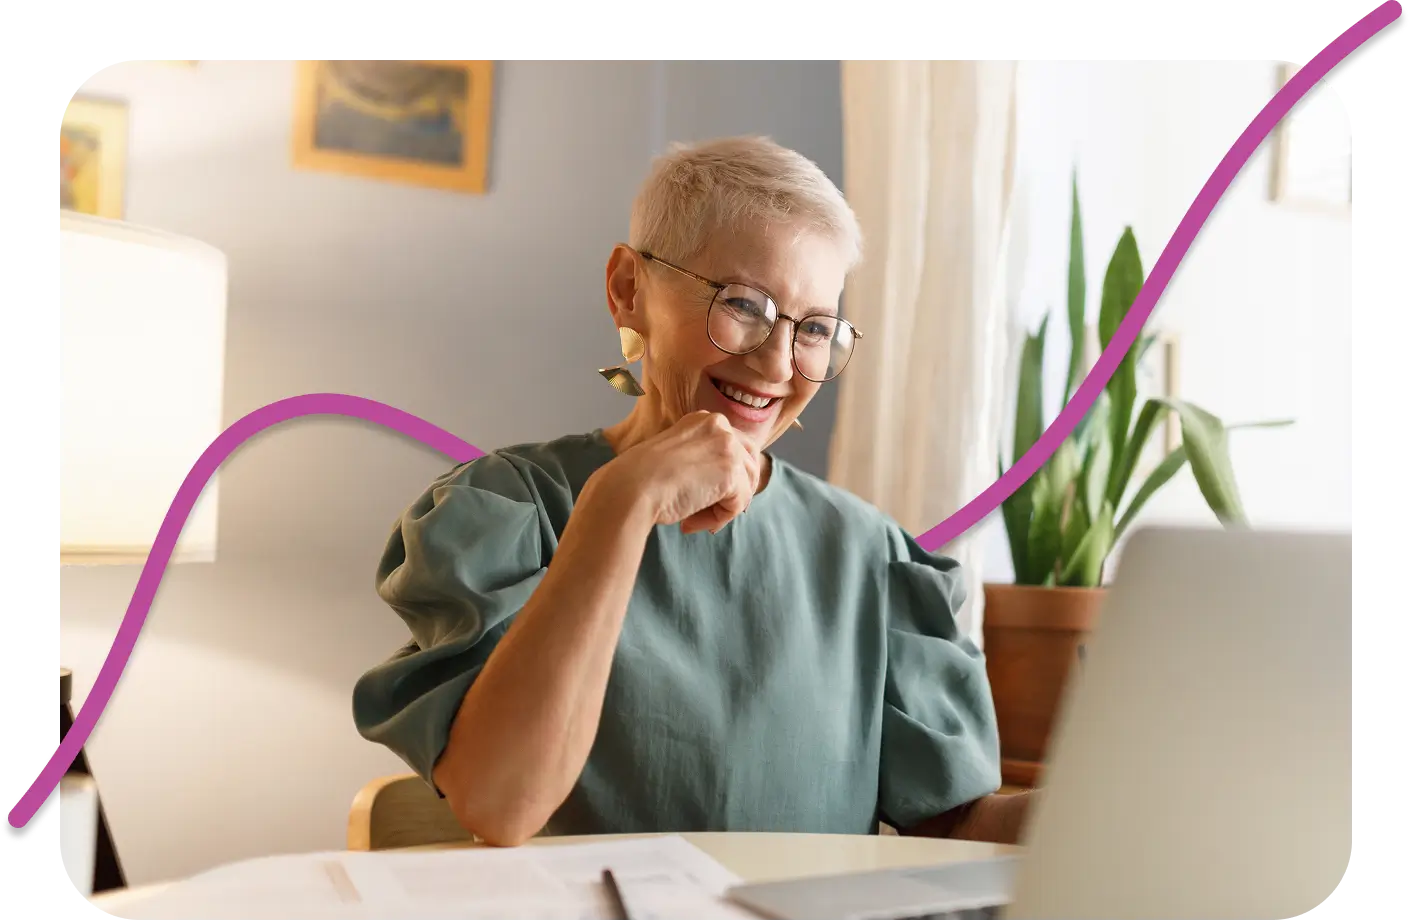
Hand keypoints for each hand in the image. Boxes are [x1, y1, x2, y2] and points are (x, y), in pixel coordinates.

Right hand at [600, 411, 761, 534]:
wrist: (630, 488)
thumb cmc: (643, 479)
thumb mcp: (678, 456)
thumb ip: (704, 460)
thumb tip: (729, 486)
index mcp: (705, 419)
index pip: (737, 449)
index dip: (726, 478)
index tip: (704, 497)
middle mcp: (720, 426)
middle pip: (749, 466)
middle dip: (733, 493)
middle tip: (705, 513)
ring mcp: (728, 447)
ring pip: (745, 487)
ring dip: (723, 509)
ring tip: (693, 519)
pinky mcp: (731, 473)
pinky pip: (738, 505)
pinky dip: (718, 520)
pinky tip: (690, 522)